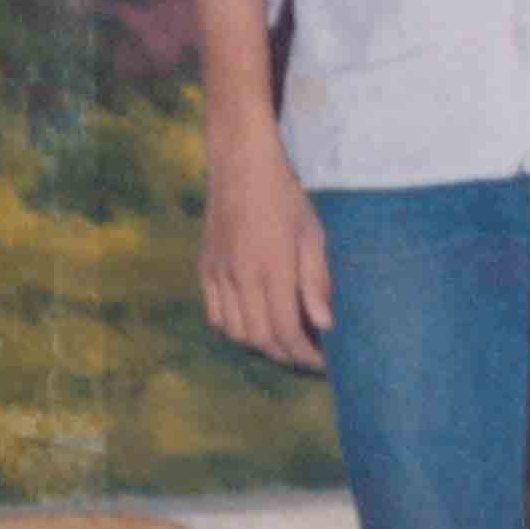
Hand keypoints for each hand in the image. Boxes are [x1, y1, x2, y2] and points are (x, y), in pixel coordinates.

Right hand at [199, 121, 330, 369]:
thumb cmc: (286, 197)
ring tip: (286, 343)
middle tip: (309, 357)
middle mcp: (240, 278)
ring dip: (261, 345)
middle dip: (286, 354)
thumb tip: (324, 324)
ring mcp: (218, 275)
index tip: (323, 362)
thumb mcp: (313, 234)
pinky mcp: (205, 269)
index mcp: (271, 269)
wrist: (241, 166)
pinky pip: (216, 315)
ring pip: (235, 331)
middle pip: (260, 337)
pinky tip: (255, 324)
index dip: (304, 353)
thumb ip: (316, 281)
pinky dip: (235, 329)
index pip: (285, 330)